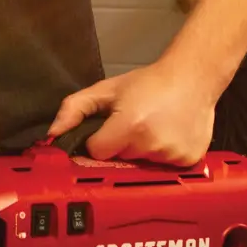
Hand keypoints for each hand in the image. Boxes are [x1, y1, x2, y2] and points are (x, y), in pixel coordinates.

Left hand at [46, 62, 218, 166]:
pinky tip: (168, 136)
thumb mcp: (108, 89)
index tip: (111, 129)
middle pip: (120, 160)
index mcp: (128, 126)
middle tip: (136, 124)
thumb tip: (53, 131)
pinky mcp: (187, 161)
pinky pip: (164, 169)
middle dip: (122, 146)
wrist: (193, 78)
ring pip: (142, 165)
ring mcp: (171, 155)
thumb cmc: (150, 83)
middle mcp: (150, 144)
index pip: (97, 152)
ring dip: (143, 152)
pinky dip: (162, 157)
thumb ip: (75, 108)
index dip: (100, 141)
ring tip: (154, 128)